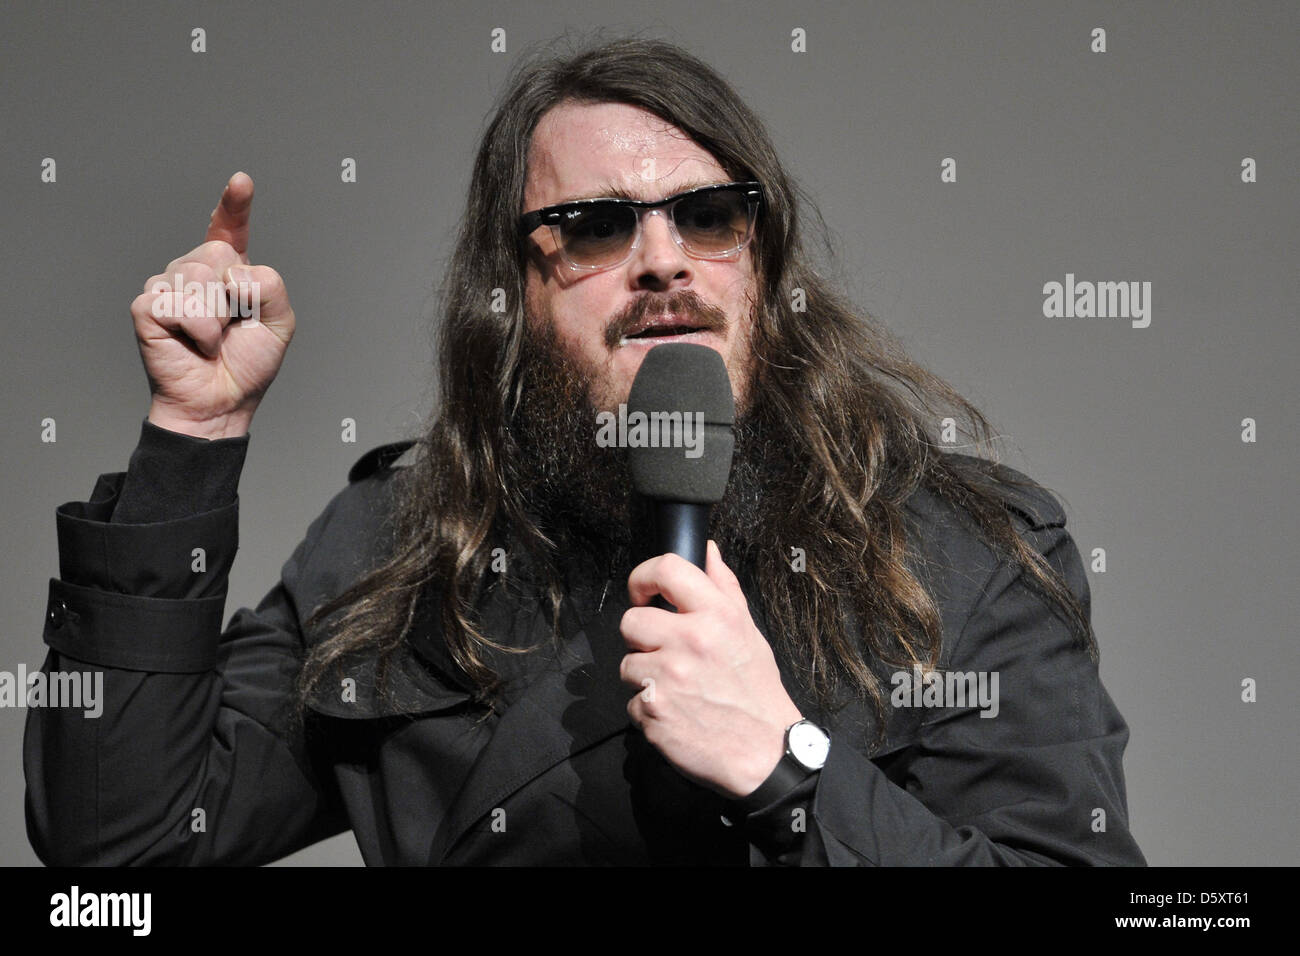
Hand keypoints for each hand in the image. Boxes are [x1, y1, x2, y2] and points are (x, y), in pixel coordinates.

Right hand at [130, 171, 295, 439]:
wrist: (222, 401)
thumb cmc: (248, 364)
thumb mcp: (279, 322)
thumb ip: (270, 286)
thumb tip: (235, 270)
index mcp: (229, 272)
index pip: (228, 229)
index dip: (233, 205)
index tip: (241, 182)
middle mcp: (195, 272)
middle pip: (218, 252)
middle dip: (235, 293)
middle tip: (232, 326)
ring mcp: (167, 287)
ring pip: (199, 277)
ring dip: (217, 317)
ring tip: (213, 338)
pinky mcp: (147, 307)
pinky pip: (179, 303)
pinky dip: (198, 330)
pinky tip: (192, 344)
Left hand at [619, 540, 803, 798]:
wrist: (764, 752)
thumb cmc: (756, 691)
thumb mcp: (748, 631)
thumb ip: (724, 588)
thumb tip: (706, 551)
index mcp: (717, 615)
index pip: (667, 569)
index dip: (644, 577)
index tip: (643, 593)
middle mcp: (690, 640)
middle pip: (631, 621)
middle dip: (643, 638)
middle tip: (667, 653)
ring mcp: (668, 675)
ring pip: (627, 663)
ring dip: (645, 676)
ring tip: (678, 688)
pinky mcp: (652, 709)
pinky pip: (632, 700)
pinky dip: (649, 707)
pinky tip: (676, 711)